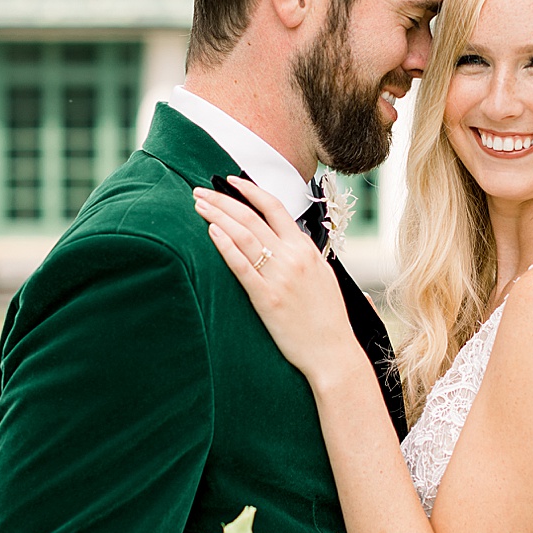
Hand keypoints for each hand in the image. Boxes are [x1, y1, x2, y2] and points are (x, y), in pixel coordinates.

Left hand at [192, 177, 365, 386]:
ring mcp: (280, 277)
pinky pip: (243, 267)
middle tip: (199, 191)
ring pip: (244, 236)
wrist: (333, 350)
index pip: (275, 207)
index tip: (229, 181)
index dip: (250, 190)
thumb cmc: (327, 317)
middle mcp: (293, 257)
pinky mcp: (267, 299)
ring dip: (218, 217)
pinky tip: (211, 233)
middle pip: (252, 217)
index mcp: (306, 249)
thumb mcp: (322, 275)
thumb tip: (290, 240)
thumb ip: (304, 255)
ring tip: (199, 205)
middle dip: (222, 200)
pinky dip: (226, 247)